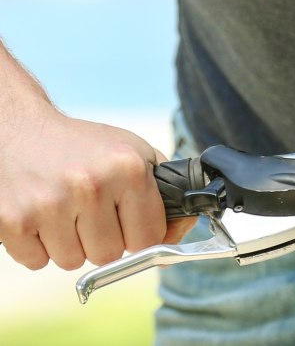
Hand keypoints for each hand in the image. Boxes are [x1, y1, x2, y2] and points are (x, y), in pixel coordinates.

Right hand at [0, 105, 189, 270]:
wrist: (20, 130)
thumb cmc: (81, 146)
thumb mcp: (132, 152)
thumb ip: (164, 190)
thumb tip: (179, 231)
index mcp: (127, 167)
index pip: (149, 237)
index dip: (139, 233)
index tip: (128, 221)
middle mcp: (91, 185)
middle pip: (109, 255)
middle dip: (102, 238)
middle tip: (89, 208)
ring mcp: (50, 205)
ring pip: (72, 262)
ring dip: (69, 243)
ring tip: (63, 208)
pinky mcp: (14, 222)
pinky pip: (37, 263)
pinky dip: (39, 246)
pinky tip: (40, 213)